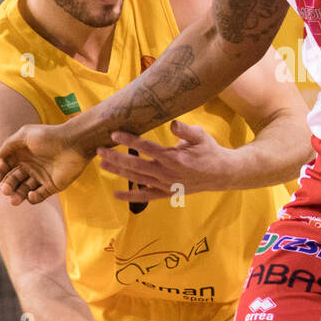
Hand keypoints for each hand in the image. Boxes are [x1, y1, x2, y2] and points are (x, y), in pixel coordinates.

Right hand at [0, 123, 90, 204]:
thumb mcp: (26, 135)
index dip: (0, 172)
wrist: (75, 143)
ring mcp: (42, 177)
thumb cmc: (50, 136)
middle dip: (9, 186)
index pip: (7, 166)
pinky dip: (33, 198)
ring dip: (18, 195)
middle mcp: (31, 166)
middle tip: (6, 190)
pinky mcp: (53, 186)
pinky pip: (40, 195)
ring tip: (14, 199)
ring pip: (25, 190)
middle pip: (14, 180)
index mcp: (23, 154)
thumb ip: (9, 144)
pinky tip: (31, 195)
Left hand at [98, 121, 233, 200]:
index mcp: (173, 158)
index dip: (129, 141)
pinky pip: (146, 197)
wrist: (221, 174)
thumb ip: (186, 130)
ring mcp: (165, 185)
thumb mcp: (201, 136)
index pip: (146, 148)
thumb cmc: (209, 151)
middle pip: (135, 165)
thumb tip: (172, 123)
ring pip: (137, 179)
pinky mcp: (166, 193)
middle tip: (99, 149)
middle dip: (115, 157)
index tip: (114, 133)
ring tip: (102, 163)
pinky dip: (131, 196)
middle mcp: (166, 173)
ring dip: (119, 171)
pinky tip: (116, 194)